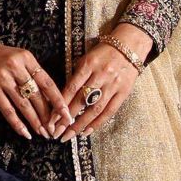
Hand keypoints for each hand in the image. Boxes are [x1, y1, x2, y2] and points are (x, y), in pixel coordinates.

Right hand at [0, 32, 72, 140]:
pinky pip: (7, 110)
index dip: (58, 101)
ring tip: (43, 133)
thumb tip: (49, 101)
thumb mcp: (18, 58)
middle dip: (48, 115)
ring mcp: (2, 78)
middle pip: (37, 96)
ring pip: (24, 105)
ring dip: (35, 121)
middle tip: (55, 129)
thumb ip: (32, 74)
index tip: (67, 115)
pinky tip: (25, 133)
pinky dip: (17, 123)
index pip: (47, 83)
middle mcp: (15, 67)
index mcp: (26, 58)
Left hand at [48, 24, 153, 139]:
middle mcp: (101, 75)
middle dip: (66, 119)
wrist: (130, 45)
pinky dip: (97, 123)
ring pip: (94, 109)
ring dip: (80, 125)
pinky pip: (109, 111)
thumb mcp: (87, 58)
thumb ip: (76, 76)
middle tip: (55, 132)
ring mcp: (113, 85)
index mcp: (88, 64)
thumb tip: (62, 98)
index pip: (71, 88)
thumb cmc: (103, 52)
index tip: (50, 119)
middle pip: (81, 101)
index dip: (60, 105)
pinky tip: (86, 132)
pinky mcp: (123, 92)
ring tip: (68, 135)